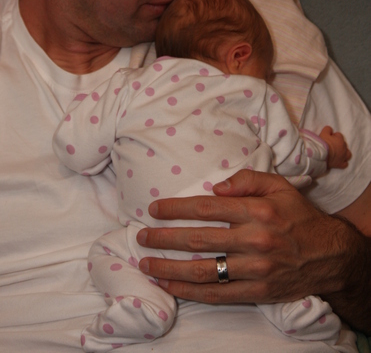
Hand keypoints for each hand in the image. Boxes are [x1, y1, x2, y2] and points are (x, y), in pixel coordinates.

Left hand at [137, 170, 356, 305]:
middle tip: (141, 236)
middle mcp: (254, 240)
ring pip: (203, 270)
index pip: (206, 208)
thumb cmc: (299, 216)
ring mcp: (255, 269)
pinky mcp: (257, 291)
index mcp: (257, 210)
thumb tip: (216, 187)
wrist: (330, 255)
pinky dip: (189, 291)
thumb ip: (247, 179)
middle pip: (198, 239)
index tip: (154, 209)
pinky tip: (169, 285)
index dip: (176, 208)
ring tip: (146, 262)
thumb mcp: (279, 185)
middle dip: (164, 238)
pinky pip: (217, 294)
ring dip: (169, 267)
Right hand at [320, 125, 351, 168]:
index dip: (333, 136)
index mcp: (340, 140)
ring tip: (338, 153)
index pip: (338, 135)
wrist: (320, 155)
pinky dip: (343, 162)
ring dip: (344, 152)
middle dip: (338, 144)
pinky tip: (339, 161)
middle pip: (343, 144)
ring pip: (348, 154)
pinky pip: (345, 164)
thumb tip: (330, 130)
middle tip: (331, 145)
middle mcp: (344, 148)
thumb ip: (328, 129)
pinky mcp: (340, 164)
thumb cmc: (322, 143)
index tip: (329, 138)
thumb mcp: (323, 133)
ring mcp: (343, 157)